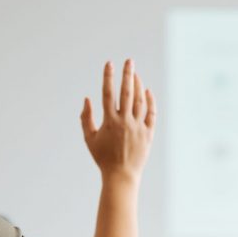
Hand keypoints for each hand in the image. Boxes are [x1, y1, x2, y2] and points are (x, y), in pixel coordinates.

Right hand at [80, 59, 155, 183]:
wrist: (121, 175)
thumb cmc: (102, 157)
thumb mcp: (89, 139)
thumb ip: (86, 118)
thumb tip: (86, 99)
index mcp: (109, 122)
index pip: (108, 94)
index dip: (108, 77)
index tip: (109, 64)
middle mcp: (125, 122)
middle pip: (127, 92)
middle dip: (128, 74)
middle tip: (129, 61)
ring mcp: (138, 126)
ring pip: (140, 100)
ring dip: (138, 85)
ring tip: (136, 74)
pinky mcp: (148, 133)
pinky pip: (151, 113)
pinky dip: (150, 101)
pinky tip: (147, 92)